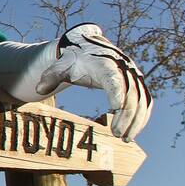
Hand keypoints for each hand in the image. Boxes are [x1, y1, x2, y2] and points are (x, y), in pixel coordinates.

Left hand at [35, 23, 152, 142]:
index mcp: (104, 64)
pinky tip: (134, 132)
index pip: (114, 79)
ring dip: (137, 120)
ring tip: (127, 138)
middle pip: (131, 93)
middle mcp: (123, 68)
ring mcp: (133, 76)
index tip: (115, 109)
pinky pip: (145, 101)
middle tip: (118, 134)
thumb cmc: (73, 60)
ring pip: (142, 99)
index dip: (117, 93)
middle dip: (127, 115)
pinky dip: (143, 117)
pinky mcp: (137, 84)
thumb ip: (50, 76)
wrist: (87, 47)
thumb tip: (38, 89)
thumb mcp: (60, 66)